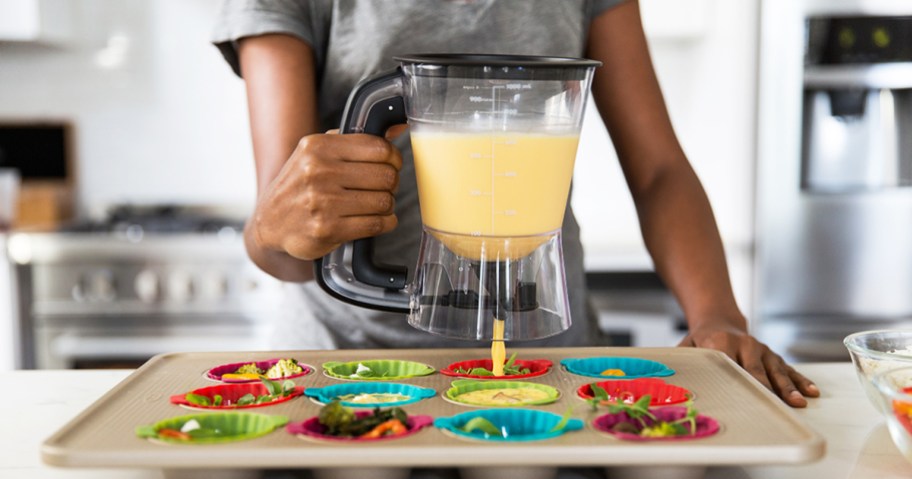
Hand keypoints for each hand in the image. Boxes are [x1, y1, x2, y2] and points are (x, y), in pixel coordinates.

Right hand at [249, 131, 402, 260]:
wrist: (270, 222)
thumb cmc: (301, 184)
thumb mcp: (319, 152)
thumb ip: (356, 140)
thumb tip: (400, 127)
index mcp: (319, 147)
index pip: (380, 149)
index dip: (394, 159)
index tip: (391, 165)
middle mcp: (318, 171)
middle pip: (386, 176)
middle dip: (391, 184)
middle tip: (382, 188)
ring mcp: (322, 202)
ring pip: (384, 202)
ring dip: (386, 206)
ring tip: (374, 205)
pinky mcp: (327, 230)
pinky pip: (376, 224)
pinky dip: (384, 223)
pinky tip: (376, 220)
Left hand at [677, 325, 819, 406]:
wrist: (718, 319)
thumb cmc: (699, 341)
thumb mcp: (686, 347)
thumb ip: (682, 361)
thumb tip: (668, 378)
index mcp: (719, 342)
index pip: (730, 364)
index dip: (738, 381)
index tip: (745, 397)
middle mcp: (744, 344)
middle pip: (757, 371)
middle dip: (767, 389)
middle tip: (777, 406)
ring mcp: (761, 350)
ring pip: (776, 370)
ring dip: (788, 388)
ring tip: (799, 403)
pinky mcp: (772, 355)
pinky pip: (788, 368)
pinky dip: (800, 380)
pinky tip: (811, 392)